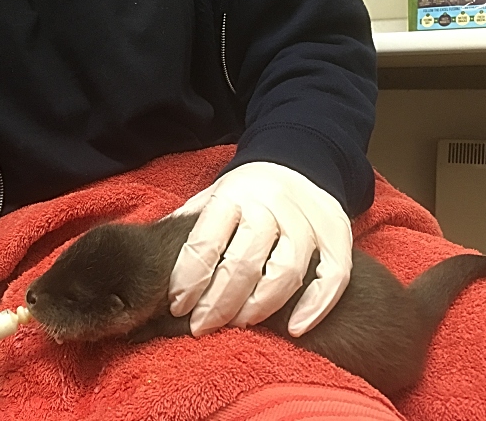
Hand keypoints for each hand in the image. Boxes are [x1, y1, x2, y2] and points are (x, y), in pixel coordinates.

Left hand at [168, 161, 352, 337]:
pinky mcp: (337, 233)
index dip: (188, 281)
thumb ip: (186, 228)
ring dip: (259, 306)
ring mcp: (306, 219)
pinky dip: (315, 306)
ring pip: (285, 272)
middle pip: (242, 263)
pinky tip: (294, 328)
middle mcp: (269, 204)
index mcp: (230, 196)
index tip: (177, 307)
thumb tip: (152, 268)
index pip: (205, 243)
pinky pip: (333, 277)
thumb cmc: (243, 193)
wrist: (297, 162)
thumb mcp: (209, 198)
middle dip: (218, 302)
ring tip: (240, 324)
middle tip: (202, 326)